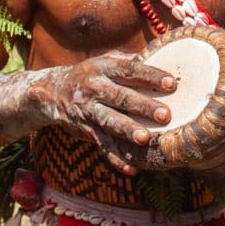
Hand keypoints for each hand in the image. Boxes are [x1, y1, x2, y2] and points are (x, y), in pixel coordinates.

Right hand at [31, 54, 175, 174]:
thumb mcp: (105, 60)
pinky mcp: (87, 131)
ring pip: (109, 122)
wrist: (53, 93)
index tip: (171, 83)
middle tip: (165, 115)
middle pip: (120, 97)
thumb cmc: (91, 74)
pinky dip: (117, 159)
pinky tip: (133, 168)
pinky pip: (102, 146)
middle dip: (143, 106)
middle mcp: (94, 88)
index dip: (150, 76)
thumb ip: (130, 60)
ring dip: (128, 131)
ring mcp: (88, 111)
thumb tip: (161, 56)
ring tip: (145, 139)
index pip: (129, 70)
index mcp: (102, 68)